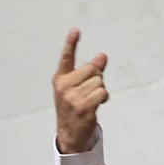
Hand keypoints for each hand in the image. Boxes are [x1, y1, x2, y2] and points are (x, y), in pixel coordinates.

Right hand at [53, 28, 108, 153]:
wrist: (70, 134)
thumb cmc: (75, 108)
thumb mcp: (78, 88)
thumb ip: (91, 71)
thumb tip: (102, 56)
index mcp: (60, 79)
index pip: (67, 58)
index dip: (71, 43)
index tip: (76, 30)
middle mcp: (64, 86)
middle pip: (92, 69)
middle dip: (96, 79)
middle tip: (89, 92)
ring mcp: (72, 97)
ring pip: (99, 82)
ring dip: (100, 91)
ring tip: (91, 101)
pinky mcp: (82, 106)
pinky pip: (102, 93)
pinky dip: (103, 98)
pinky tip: (96, 105)